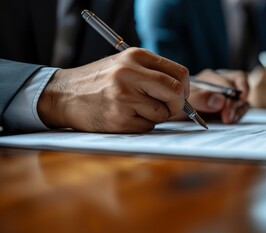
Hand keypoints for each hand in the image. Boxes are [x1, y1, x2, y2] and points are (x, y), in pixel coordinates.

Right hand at [37, 48, 188, 132]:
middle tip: (170, 109)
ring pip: (163, 113)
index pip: (180, 73)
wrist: (64, 95)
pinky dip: (142, 125)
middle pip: (176, 92)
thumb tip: (184, 93)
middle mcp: (130, 74)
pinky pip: (147, 127)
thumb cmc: (99, 81)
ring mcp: (124, 97)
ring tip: (136, 110)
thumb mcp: (125, 65)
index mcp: (136, 56)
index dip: (185, 89)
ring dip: (156, 117)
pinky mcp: (119, 118)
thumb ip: (153, 73)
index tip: (181, 96)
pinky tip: (125, 117)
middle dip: (178, 105)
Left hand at [173, 69, 249, 123]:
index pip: (226, 80)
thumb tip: (220, 101)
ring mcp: (229, 95)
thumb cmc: (180, 106)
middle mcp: (221, 83)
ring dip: (239, 108)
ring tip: (230, 120)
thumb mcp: (185, 102)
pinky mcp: (233, 106)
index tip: (224, 106)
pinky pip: (243, 106)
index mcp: (209, 78)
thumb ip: (200, 98)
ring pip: (243, 96)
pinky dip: (240, 113)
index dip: (229, 91)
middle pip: (239, 84)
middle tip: (228, 117)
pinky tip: (232, 119)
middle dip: (234, 101)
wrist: (177, 117)